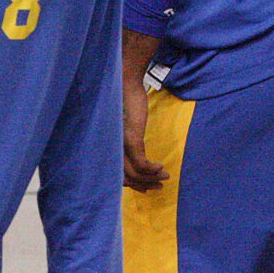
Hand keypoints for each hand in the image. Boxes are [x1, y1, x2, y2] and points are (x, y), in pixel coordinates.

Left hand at [122, 71, 165, 191]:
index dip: (132, 185)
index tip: (146, 189)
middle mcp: (111, 149)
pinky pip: (141, 163)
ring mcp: (120, 145)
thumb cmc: (125, 102)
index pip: (116, 175)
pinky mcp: (130, 138)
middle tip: (159, 187)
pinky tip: (160, 167)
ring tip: (165, 177)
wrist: (125, 83)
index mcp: (108, 148)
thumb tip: (138, 157)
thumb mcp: (126, 126)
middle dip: (144, 185)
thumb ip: (127, 141)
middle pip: (125, 178)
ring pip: (135, 173)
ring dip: (152, 178)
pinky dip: (152, 169)